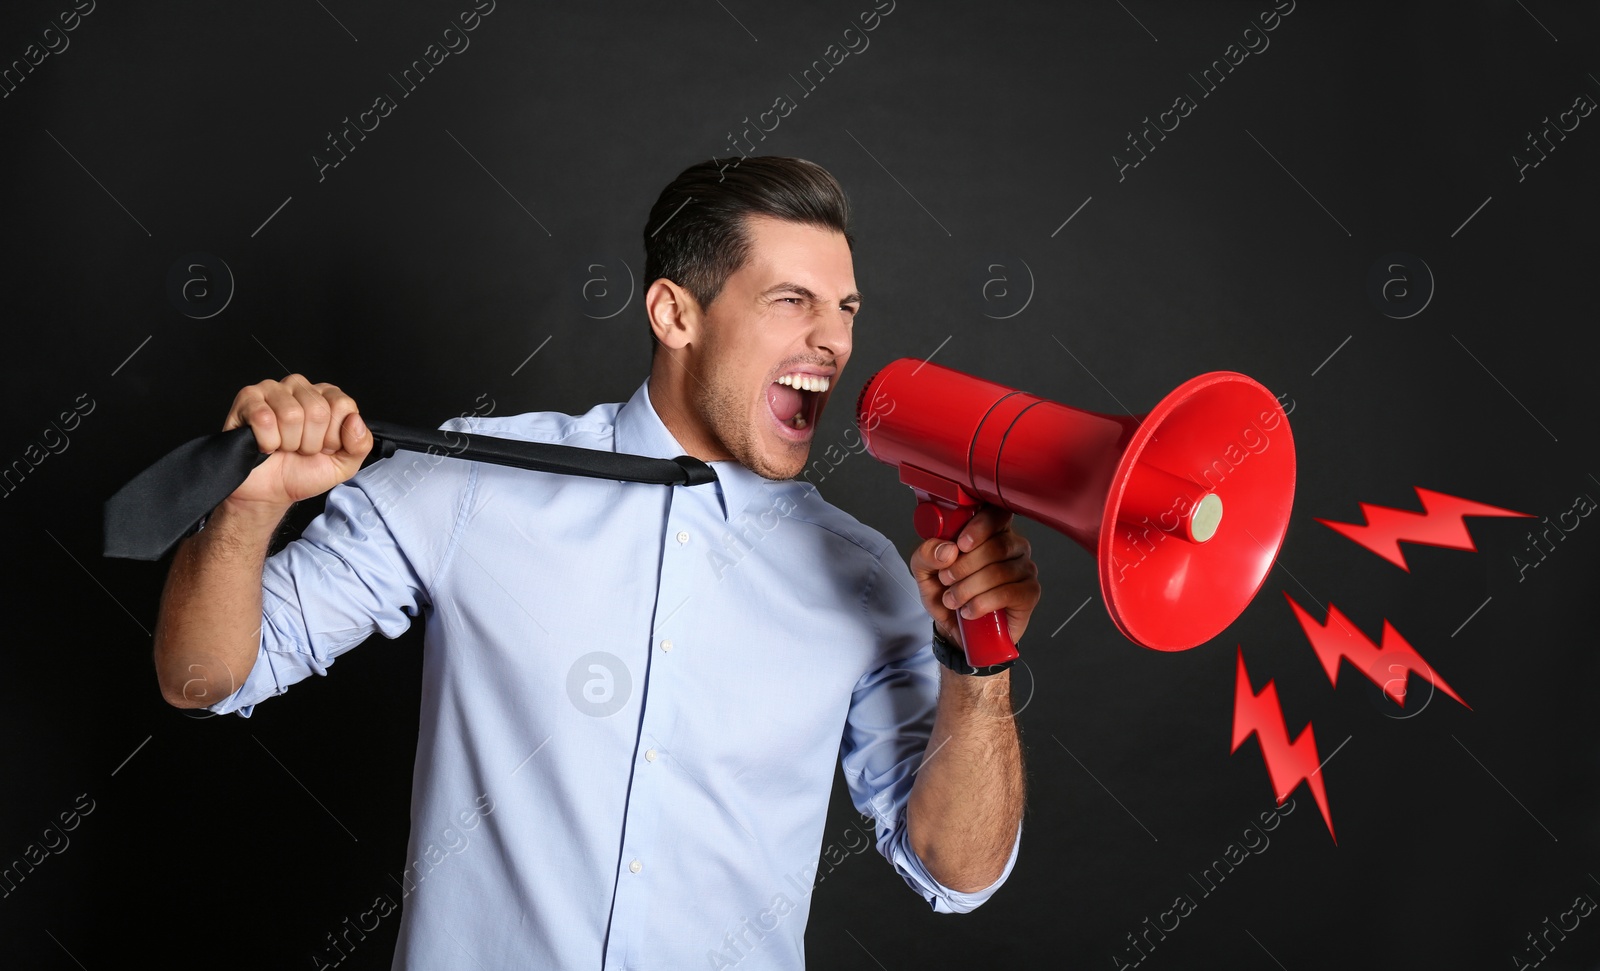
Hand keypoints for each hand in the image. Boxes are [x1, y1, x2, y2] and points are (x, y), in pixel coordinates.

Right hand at [221, 374, 370, 510]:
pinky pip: (263, 418)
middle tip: (301, 449)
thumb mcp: (344, 464)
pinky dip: (267, 442)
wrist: (270, 492)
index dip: (334, 436)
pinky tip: (265, 444)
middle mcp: (300, 386)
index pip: (343, 405)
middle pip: (318, 411)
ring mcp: (273, 389)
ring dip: (288, 443)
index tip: (324, 447)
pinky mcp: (248, 399)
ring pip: (291, 415)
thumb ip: (360, 444)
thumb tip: (355, 420)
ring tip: (283, 447)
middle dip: (311, 443)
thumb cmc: (303, 472)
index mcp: (326, 397)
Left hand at [908, 505, 1040, 645]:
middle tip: (947, 580)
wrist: (957, 630)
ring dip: (968, 589)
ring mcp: (1024, 569)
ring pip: (999, 572)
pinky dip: (982, 604)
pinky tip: (970, 611)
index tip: (960, 545)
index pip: (996, 514)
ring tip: (953, 599)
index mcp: (990, 532)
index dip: (980, 527)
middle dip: (963, 566)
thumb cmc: (947, 594)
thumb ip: (926, 554)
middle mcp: (1012, 546)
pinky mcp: (1029, 593)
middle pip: (996, 546)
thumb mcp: (925, 572)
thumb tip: (947, 549)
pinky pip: (1008, 593)